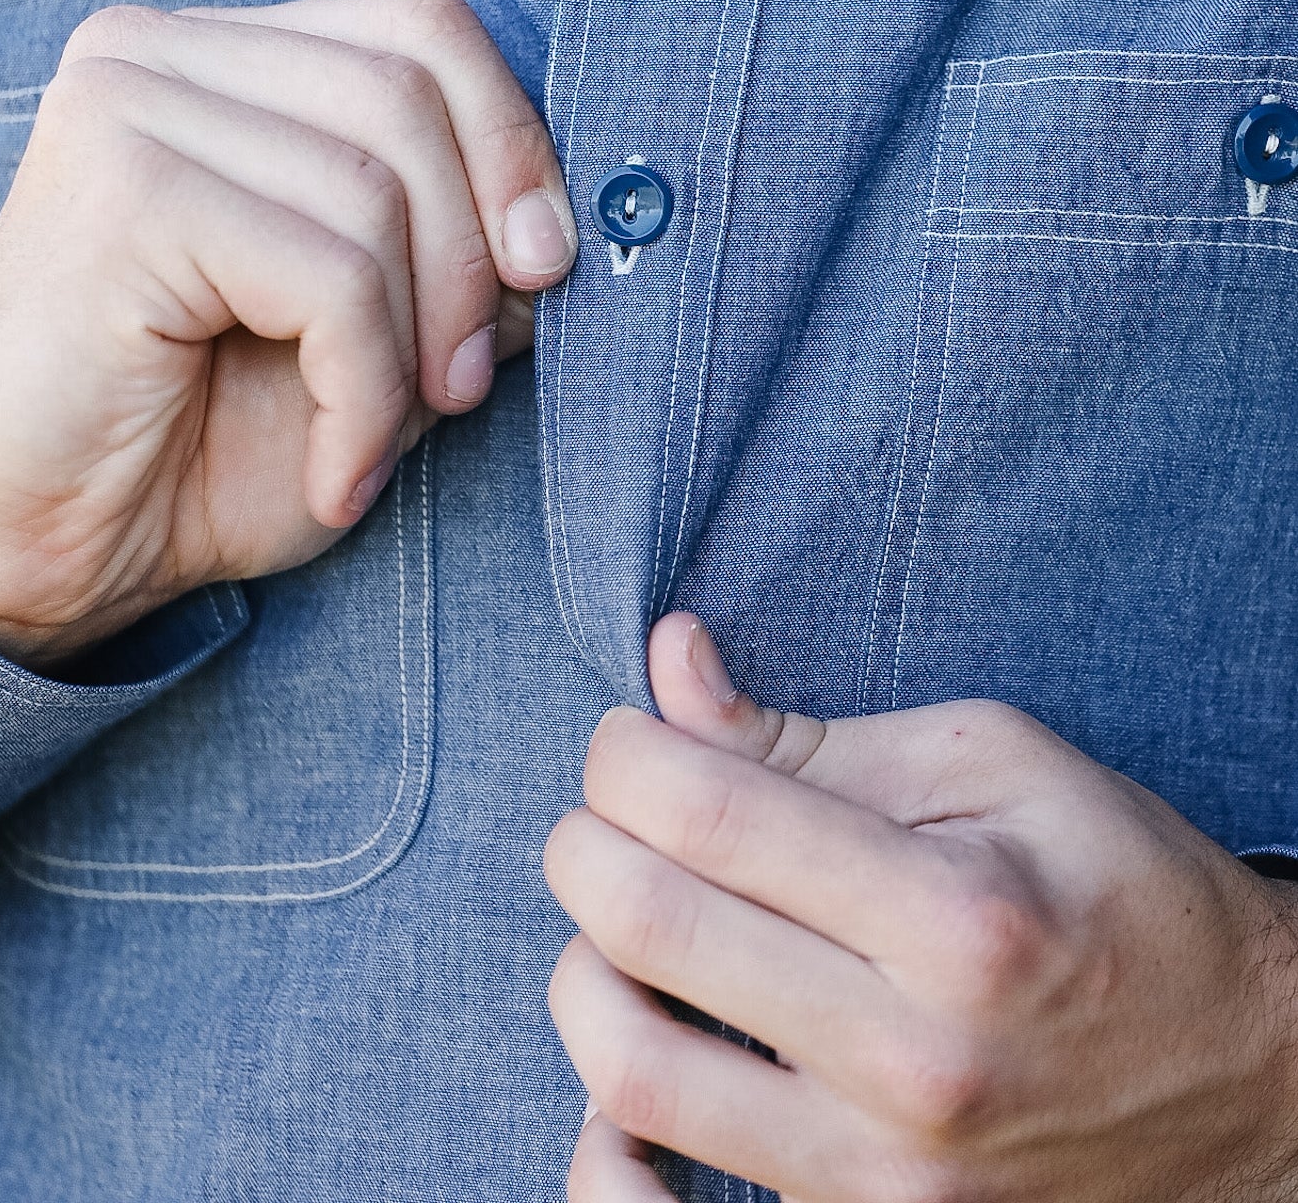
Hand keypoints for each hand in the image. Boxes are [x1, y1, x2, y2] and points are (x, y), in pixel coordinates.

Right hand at [0, 0, 575, 663]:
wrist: (42, 559)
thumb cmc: (197, 445)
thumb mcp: (375, 335)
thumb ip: (464, 255)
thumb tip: (565, 226)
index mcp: (219, 55)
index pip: (422, 28)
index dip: (512, 143)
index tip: (547, 270)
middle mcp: (159, 49)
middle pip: (412, 91)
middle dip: (474, 260)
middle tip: (460, 387)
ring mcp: (127, 105)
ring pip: (378, 189)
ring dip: (415, 349)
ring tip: (375, 442)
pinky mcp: (123, 191)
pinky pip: (331, 276)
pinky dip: (364, 395)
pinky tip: (335, 469)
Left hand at [546, 614, 1297, 1202]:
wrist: (1246, 1076)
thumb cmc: (1118, 889)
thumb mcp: (995, 764)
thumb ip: (813, 733)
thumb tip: (670, 663)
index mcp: (958, 919)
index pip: (712, 817)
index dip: (628, 754)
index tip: (630, 734)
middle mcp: (913, 1061)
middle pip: (650, 932)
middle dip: (585, 839)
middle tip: (608, 806)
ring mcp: (885, 1175)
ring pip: (632, 1077)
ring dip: (582, 968)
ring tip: (625, 914)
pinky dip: (607, 1146)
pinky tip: (628, 1064)